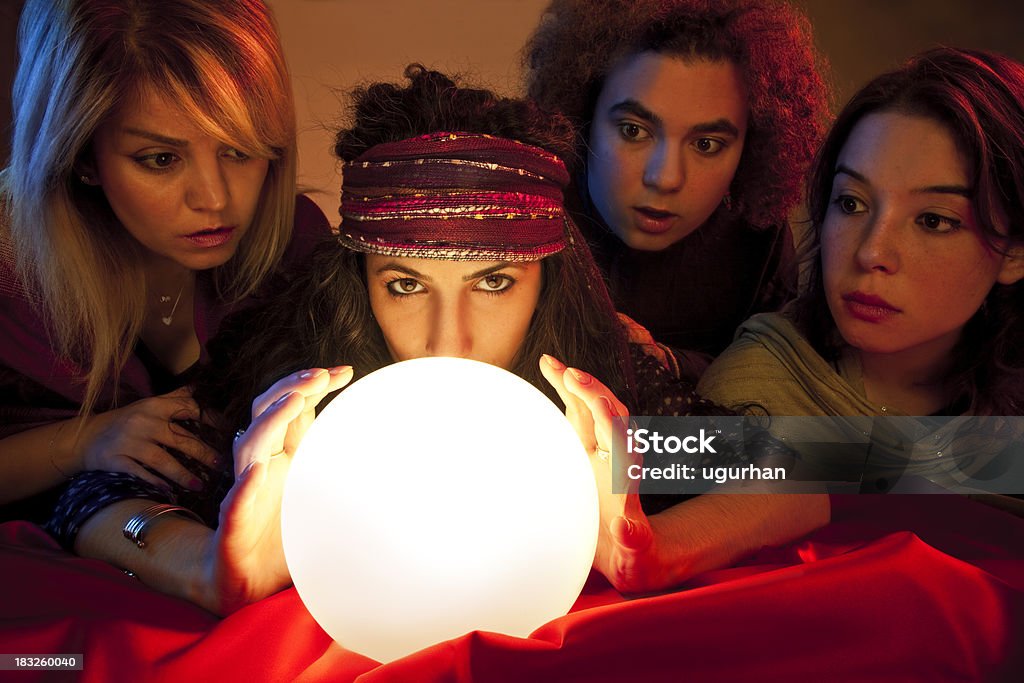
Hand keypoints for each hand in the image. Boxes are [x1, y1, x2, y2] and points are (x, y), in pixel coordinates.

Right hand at [77, 387, 218, 490]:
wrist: (85, 437)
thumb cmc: (126, 420)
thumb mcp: (149, 405)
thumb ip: (176, 397)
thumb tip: (203, 386)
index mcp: (155, 406)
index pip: (189, 409)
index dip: (212, 420)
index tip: (230, 432)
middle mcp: (143, 422)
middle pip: (180, 439)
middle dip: (204, 454)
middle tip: (222, 466)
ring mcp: (129, 442)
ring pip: (162, 460)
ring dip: (183, 475)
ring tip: (200, 486)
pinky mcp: (116, 460)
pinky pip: (140, 474)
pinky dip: (155, 483)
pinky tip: (170, 492)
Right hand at [202, 366, 352, 614]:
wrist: (242, 583)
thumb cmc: (282, 537)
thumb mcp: (318, 495)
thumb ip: (340, 469)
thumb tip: (388, 449)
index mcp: (283, 456)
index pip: (295, 409)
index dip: (313, 385)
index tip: (346, 371)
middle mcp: (262, 466)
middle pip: (268, 413)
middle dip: (292, 389)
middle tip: (319, 375)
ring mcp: (245, 493)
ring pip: (250, 447)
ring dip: (271, 422)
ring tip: (293, 403)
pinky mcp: (233, 525)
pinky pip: (235, 503)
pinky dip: (245, 487)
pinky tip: (257, 474)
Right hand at [539, 354, 666, 592]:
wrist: (633, 554)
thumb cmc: (633, 555)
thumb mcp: (635, 552)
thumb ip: (632, 540)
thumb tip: (627, 526)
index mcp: (626, 475)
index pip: (619, 437)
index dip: (607, 416)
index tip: (593, 398)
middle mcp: (615, 458)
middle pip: (605, 413)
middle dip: (589, 389)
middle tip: (562, 369)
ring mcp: (599, 454)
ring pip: (589, 411)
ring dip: (573, 386)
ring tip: (549, 363)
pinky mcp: (586, 457)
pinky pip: (576, 421)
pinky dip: (564, 399)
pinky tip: (549, 381)